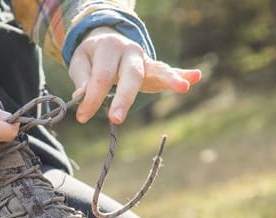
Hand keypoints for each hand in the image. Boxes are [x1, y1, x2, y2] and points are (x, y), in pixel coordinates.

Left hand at [69, 27, 201, 123]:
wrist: (106, 40)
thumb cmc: (92, 57)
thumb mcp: (80, 62)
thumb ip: (82, 79)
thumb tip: (82, 95)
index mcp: (109, 47)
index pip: (101, 76)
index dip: (91, 98)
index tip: (82, 117)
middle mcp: (130, 50)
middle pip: (130, 74)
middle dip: (124, 98)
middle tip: (115, 119)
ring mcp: (144, 59)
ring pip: (156, 70)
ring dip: (169, 80)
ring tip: (183, 88)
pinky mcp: (153, 68)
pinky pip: (167, 72)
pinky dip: (182, 74)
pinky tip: (195, 77)